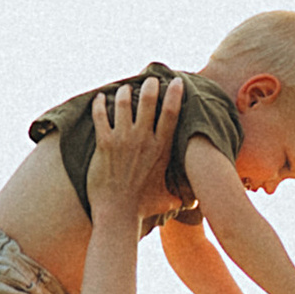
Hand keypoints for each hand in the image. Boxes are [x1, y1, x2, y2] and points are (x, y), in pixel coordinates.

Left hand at [86, 72, 181, 223]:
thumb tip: (194, 202)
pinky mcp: (104, 144)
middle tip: (150, 80)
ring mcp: (123, 140)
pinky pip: (101, 115)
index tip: (176, 81)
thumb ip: (181, 196)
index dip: (175, 93)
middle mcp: (143, 140)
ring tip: (125, 89)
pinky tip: (100, 98)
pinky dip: (100, 103)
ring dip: (125, 92)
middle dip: (150, 86)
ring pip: (124, 103)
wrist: (117, 213)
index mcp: (161, 148)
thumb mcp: (167, 199)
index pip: (171, 113)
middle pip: (148, 101)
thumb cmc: (142, 208)